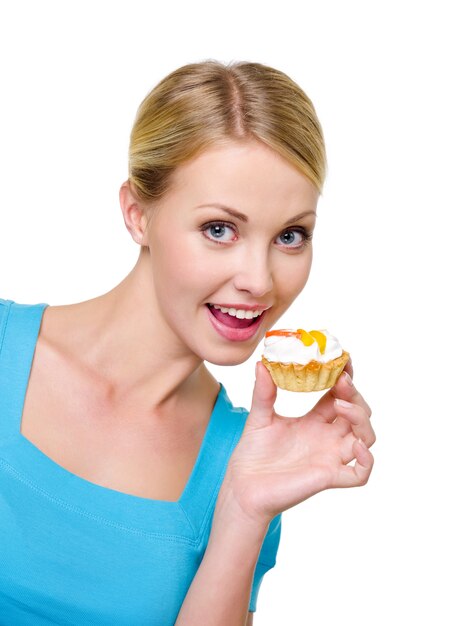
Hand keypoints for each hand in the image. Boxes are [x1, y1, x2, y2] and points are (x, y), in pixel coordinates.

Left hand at [220, 359, 374, 526]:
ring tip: (341, 406)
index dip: (345, 379)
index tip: (342, 361)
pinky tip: (356, 446)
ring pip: (366, 438)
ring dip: (361, 419)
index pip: (340, 396)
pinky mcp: (328, 477)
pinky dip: (367, 461)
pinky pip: (360, 474)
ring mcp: (331, 458)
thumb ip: (263, 392)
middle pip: (358, 413)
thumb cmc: (252, 454)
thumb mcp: (259, 417)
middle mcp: (327, 438)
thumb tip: (261, 364)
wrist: (242, 486)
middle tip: (341, 381)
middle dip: (355, 395)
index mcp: (314, 421)